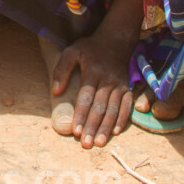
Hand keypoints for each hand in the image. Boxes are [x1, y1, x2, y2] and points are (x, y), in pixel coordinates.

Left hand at [52, 31, 134, 147]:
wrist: (117, 39)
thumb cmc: (91, 47)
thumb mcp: (72, 51)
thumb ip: (61, 69)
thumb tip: (55, 91)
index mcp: (93, 72)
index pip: (86, 98)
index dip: (81, 115)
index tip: (75, 131)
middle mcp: (108, 81)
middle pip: (100, 108)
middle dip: (93, 127)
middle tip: (86, 144)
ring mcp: (119, 85)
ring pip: (113, 110)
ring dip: (106, 127)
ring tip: (100, 143)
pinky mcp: (128, 88)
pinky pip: (126, 106)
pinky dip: (122, 119)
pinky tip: (115, 132)